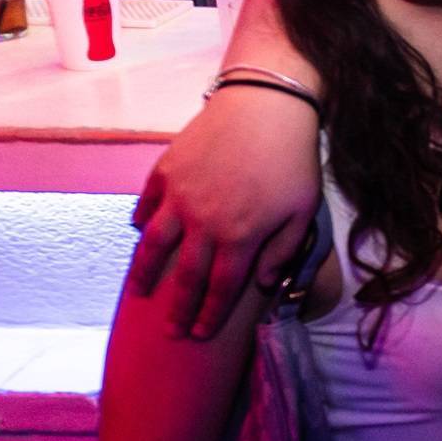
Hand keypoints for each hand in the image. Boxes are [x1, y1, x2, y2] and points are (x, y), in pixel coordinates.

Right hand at [128, 87, 322, 337]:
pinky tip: (141, 235)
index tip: (200, 334)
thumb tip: (263, 284)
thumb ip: (283, 251)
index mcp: (240, 236)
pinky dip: (141, 222)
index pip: (221, 288)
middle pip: (185, 276)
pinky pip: (146, 205)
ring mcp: (178, 196)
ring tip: (139, 293)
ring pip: (154, 246)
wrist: (265, 105)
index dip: (210, 315)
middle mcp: (203, 222)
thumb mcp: (303, 210)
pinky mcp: (165, 171)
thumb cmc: (291, 160)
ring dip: (145, 274)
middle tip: (169, 333)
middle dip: (176, 309)